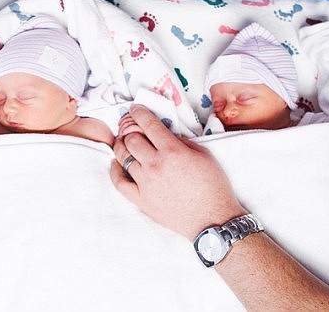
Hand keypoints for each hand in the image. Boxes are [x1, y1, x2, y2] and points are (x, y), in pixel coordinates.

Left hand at [110, 104, 245, 239]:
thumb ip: (182, 141)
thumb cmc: (213, 187)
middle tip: (131, 128)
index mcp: (172, 151)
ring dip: (122, 147)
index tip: (135, 109)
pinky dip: (115, 170)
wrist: (213, 220)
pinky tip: (116, 164)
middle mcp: (155, 165)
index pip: (148, 124)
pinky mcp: (141, 200)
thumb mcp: (204, 155)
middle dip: (130, 130)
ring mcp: (146, 183)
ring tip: (124, 144)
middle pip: (131, 139)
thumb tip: (165, 134)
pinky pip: (119, 182)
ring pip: (123, 157)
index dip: (139, 113)